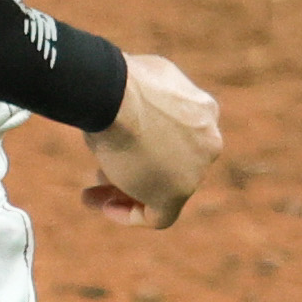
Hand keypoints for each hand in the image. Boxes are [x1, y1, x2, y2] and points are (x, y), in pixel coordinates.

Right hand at [81, 52, 222, 227]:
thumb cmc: (121, 86)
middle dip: (137, 168)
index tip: (121, 147)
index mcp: (204, 110)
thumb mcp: (141, 87)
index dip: (147, 144)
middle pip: (171, 163)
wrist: (118, 96)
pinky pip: (159, 215)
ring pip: (163, 188)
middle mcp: (208, 139)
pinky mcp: (179, 193)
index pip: (179, 136)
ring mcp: (197, 168)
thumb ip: (148, 106)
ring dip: (127, 191)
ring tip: (92, 193)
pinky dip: (131, 214)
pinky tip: (105, 207)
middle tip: (101, 173)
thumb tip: (134, 109)